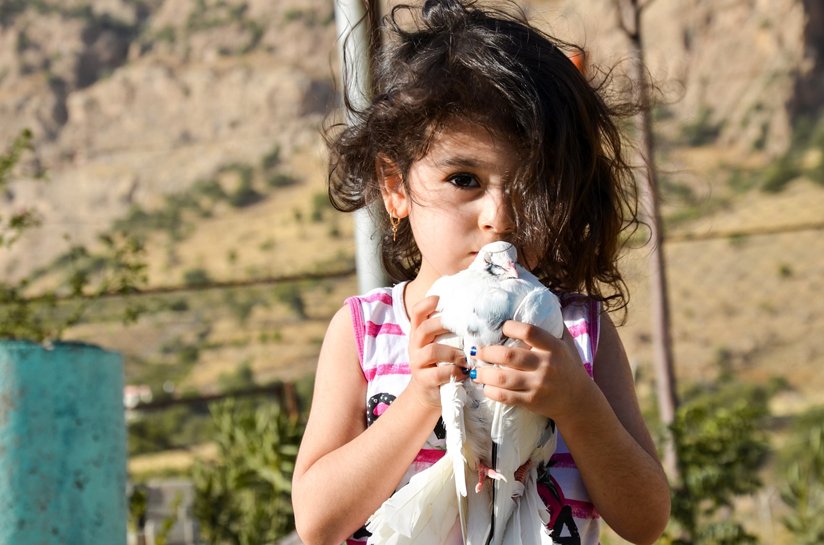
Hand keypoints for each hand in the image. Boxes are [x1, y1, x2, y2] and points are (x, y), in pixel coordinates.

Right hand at [406, 295, 467, 408]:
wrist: (427, 394)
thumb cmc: (439, 363)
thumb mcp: (439, 344)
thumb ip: (448, 331)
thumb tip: (474, 313)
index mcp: (418, 333)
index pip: (417, 312)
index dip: (428, 303)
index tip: (441, 300)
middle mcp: (415, 345)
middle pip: (424, 328)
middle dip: (444, 326)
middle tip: (463, 329)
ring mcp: (417, 363)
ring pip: (432, 350)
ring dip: (453, 353)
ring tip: (466, 358)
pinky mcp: (423, 380)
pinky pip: (439, 373)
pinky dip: (454, 372)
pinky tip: (463, 373)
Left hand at [471, 320, 594, 419]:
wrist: (579, 401)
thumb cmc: (568, 367)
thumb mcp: (567, 345)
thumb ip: (555, 327)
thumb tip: (540, 304)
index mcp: (553, 347)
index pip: (529, 332)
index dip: (510, 327)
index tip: (501, 328)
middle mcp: (546, 365)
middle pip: (509, 356)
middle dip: (487, 352)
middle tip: (476, 351)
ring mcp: (538, 385)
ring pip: (503, 378)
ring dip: (484, 374)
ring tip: (474, 371)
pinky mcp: (531, 401)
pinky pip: (506, 397)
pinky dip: (491, 391)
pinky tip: (486, 387)